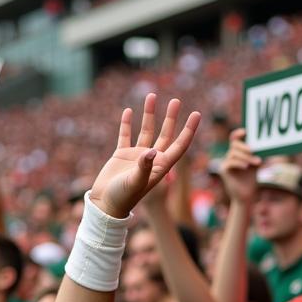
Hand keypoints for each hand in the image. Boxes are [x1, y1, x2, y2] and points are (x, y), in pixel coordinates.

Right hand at [90, 93, 200, 218]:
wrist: (105, 205)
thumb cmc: (123, 198)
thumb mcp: (135, 183)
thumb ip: (144, 167)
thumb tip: (151, 151)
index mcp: (161, 167)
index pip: (179, 146)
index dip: (188, 130)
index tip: (196, 114)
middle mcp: (152, 159)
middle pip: (165, 134)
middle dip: (171, 118)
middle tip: (176, 101)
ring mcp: (137, 156)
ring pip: (146, 131)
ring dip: (150, 114)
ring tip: (152, 96)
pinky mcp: (122, 155)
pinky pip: (126, 135)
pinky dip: (127, 124)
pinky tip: (129, 111)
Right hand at [220, 127, 260, 204]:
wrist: (246, 195)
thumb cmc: (251, 179)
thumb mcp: (257, 163)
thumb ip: (259, 153)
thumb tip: (267, 143)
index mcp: (237, 152)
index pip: (234, 138)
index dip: (238, 133)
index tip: (245, 132)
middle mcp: (230, 155)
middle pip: (234, 144)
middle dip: (244, 146)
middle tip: (253, 150)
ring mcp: (225, 162)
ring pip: (233, 153)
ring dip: (246, 157)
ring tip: (257, 162)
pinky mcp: (223, 170)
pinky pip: (230, 162)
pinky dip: (239, 163)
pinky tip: (246, 166)